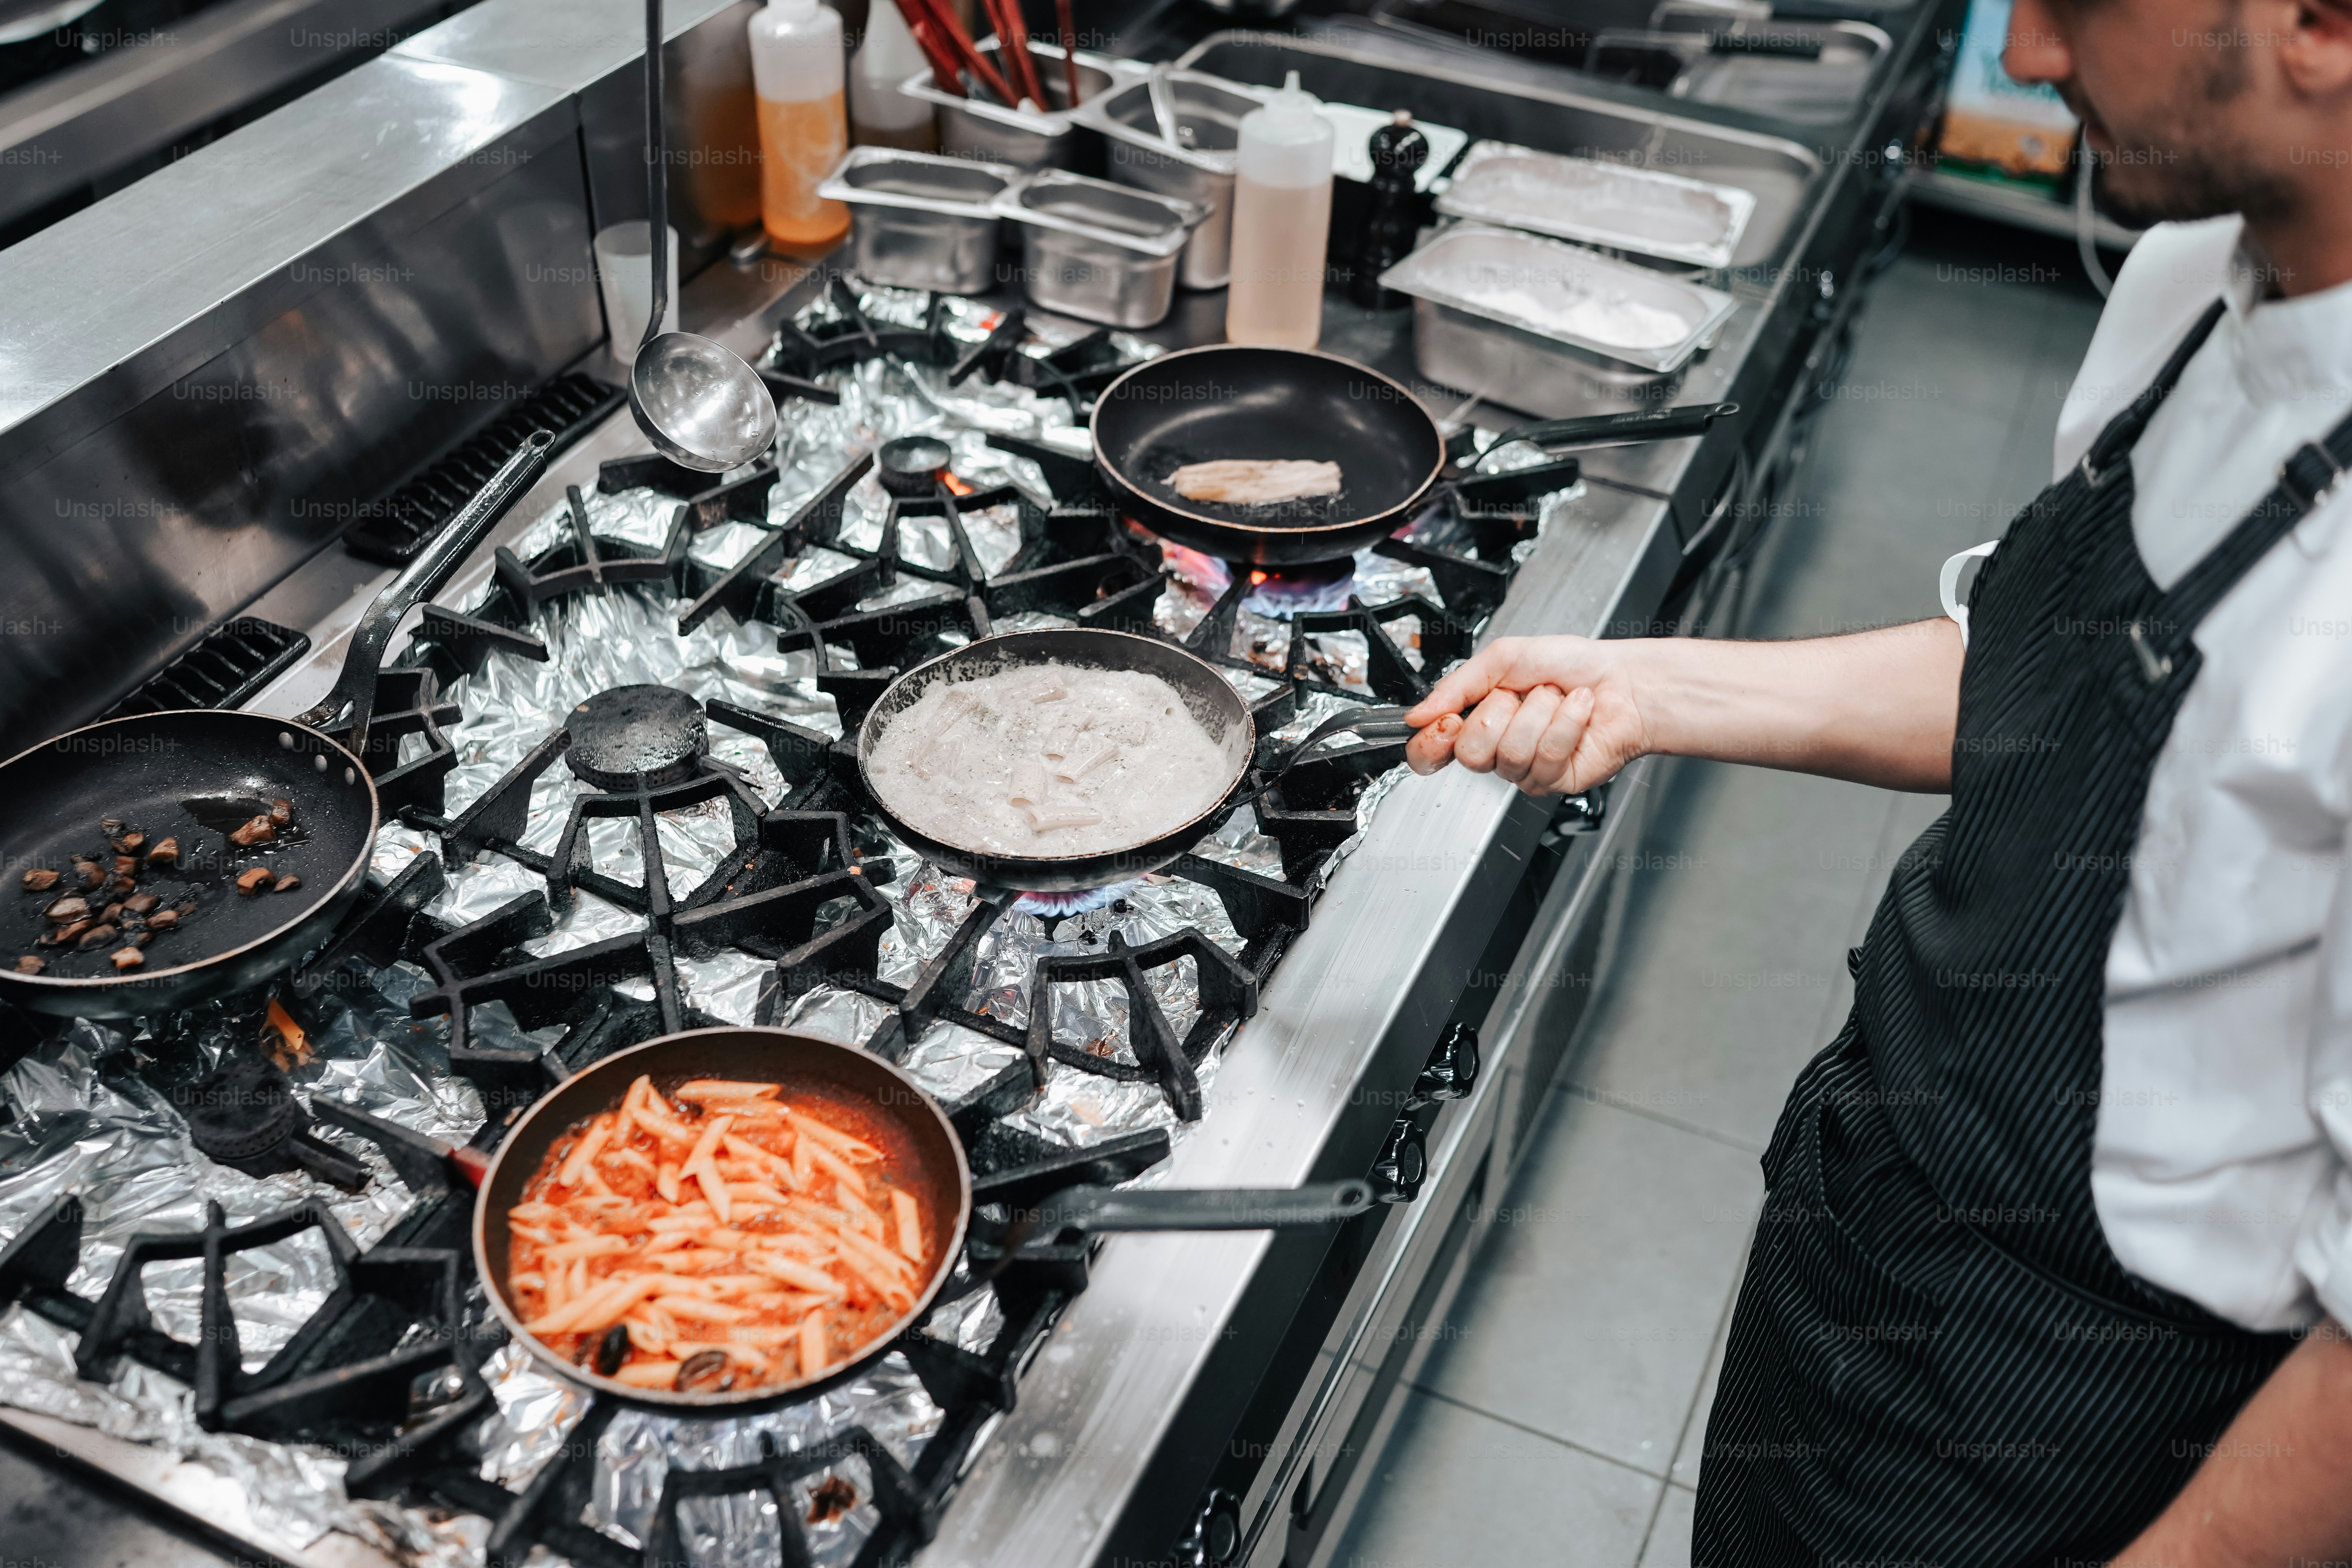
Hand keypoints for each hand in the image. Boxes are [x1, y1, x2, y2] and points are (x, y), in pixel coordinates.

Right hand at [1402, 636, 1651, 796]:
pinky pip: (1546, 755)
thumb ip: (1455, 685)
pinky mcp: (1555, 781)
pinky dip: (1566, 721)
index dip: (1431, 742)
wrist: (1620, 678)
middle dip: (1499, 712)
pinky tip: (1576, 710)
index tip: (1448, 721)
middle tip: (1521, 695)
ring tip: (1555, 699)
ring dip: (1539, 712)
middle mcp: (1496, 751)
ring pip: (1510, 752)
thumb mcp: (1502, 658)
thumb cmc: (1569, 666)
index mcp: (1475, 722)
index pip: (1430, 753)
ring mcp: (1525, 770)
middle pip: (1470, 753)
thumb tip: (1418, 714)